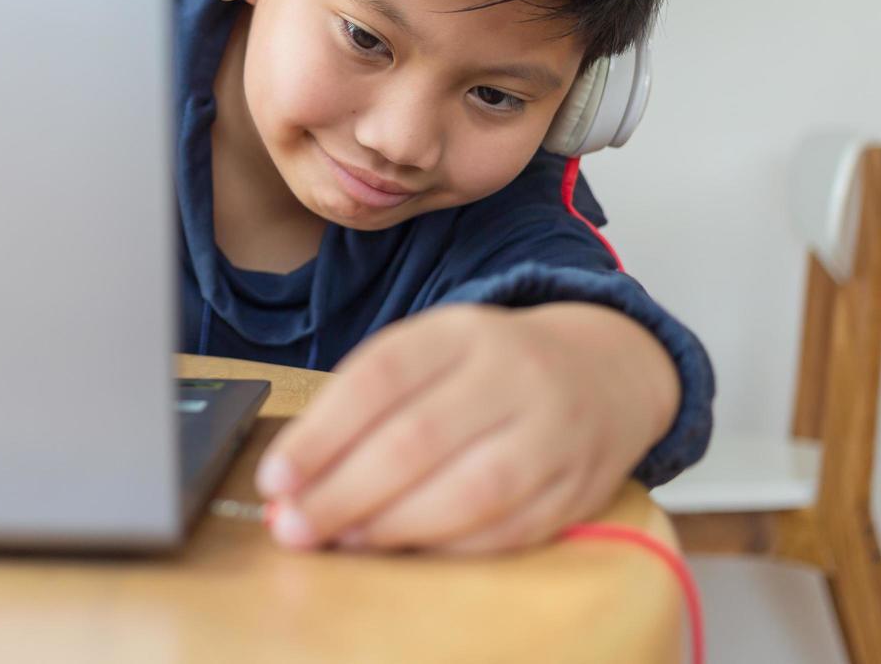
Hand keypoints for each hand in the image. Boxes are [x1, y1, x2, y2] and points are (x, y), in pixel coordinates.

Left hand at [255, 302, 677, 554]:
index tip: (276, 479)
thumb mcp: (430, 352)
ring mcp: (553, 432)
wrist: (604, 370)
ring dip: (393, 526)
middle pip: (418, 440)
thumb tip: (293, 478)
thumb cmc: (487, 370)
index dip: (321, 434)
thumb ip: (364, 403)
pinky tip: (405, 550)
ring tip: (342, 539)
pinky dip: (447, 547)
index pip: (380, 377)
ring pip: (469, 491)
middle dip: (343, 493)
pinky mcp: (578, 487)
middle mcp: (512, 374)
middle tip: (294, 525)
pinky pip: (508, 530)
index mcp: (461, 331)